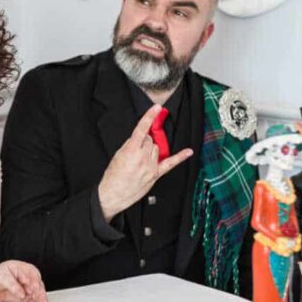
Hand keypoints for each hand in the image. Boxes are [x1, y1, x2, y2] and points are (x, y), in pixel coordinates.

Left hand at [0, 261, 48, 301]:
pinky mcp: (29, 300)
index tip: (33, 289)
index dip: (34, 283)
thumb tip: (21, 293)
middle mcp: (32, 280)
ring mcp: (32, 290)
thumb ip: (13, 285)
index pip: (33, 277)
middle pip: (39, 288)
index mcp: (28, 270)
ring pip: (40, 297)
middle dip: (41, 297)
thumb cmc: (1, 274)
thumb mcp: (4, 276)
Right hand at [98, 104, 193, 220]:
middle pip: (150, 139)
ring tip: (141, 158)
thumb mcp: (117, 156)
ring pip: (157, 148)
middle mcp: (143, 158)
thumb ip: (129, 146)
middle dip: (144, 140)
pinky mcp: (155, 174)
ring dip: (151, 149)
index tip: (156, 108)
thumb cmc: (113, 177)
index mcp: (131, 151)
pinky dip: (180, 157)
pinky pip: (170, 164)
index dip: (149, 117)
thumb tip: (138, 139)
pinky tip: (188, 152)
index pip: (142, 130)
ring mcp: (151, 166)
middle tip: (136, 149)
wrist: (114, 194)